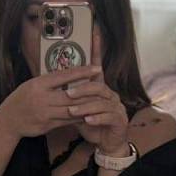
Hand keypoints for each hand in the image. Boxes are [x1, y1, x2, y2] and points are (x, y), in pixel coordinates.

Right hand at [0, 64, 101, 138]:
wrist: (8, 121)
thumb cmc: (20, 99)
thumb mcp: (31, 85)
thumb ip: (49, 82)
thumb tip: (68, 74)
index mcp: (39, 85)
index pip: (64, 76)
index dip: (82, 72)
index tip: (97, 68)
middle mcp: (42, 99)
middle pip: (71, 95)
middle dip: (90, 91)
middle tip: (104, 87)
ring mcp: (45, 114)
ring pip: (72, 110)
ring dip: (88, 106)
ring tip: (101, 101)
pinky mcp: (48, 126)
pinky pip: (68, 121)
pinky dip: (80, 117)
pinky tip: (90, 114)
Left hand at [65, 29, 130, 154]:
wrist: (107, 143)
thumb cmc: (92, 124)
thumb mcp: (79, 109)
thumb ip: (71, 98)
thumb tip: (55, 85)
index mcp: (101, 89)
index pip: (97, 67)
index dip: (97, 50)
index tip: (94, 32)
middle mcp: (111, 95)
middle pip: (98, 86)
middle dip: (82, 89)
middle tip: (67, 94)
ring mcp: (117, 107)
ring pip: (101, 103)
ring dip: (86, 106)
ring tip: (72, 111)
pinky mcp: (120, 120)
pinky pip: (108, 117)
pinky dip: (96, 118)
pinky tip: (86, 121)